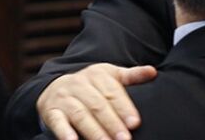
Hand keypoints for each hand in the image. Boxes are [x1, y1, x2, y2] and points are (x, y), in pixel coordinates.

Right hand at [36, 63, 156, 139]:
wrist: (55, 87)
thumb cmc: (91, 86)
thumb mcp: (110, 76)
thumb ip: (131, 76)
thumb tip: (153, 72)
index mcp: (97, 75)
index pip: (112, 92)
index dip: (124, 107)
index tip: (135, 123)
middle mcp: (79, 84)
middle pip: (98, 105)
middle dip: (112, 123)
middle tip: (125, 139)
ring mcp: (64, 98)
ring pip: (81, 115)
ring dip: (94, 131)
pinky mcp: (51, 112)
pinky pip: (58, 123)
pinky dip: (65, 133)